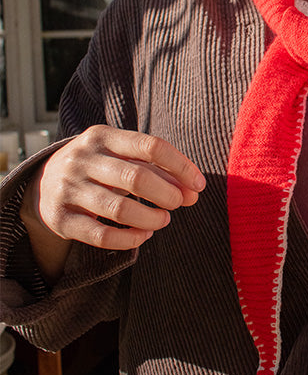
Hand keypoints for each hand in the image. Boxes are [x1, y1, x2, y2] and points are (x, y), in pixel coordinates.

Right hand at [20, 126, 205, 281]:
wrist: (43, 182)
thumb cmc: (97, 167)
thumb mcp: (120, 156)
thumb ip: (156, 169)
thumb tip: (193, 190)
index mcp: (102, 136)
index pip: (149, 145)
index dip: (180, 166)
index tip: (198, 184)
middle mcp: (82, 159)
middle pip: (136, 177)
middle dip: (167, 194)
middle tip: (180, 202)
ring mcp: (69, 189)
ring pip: (120, 209)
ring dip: (151, 218)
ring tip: (163, 220)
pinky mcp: (61, 219)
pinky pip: (102, 235)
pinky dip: (130, 238)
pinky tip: (143, 235)